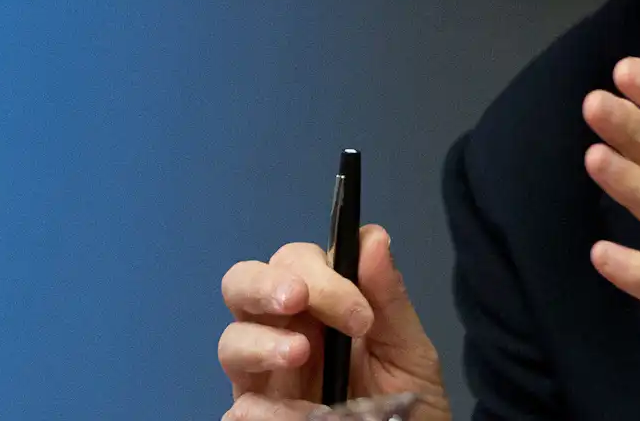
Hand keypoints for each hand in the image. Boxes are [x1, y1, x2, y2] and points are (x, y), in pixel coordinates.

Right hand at [217, 225, 451, 420]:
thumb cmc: (409, 405)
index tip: (358, 313)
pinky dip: (263, 407)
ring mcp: (264, 378)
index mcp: (317, 308)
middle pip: (240, 284)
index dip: (317, 272)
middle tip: (297, 300)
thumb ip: (389, 299)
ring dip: (259, 342)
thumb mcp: (408, 352)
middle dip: (264, 285)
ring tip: (298, 355)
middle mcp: (281, 333)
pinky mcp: (257, 418)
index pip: (293, 262)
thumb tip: (373, 236)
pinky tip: (300, 413)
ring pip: (230, 342)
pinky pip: (240, 408)